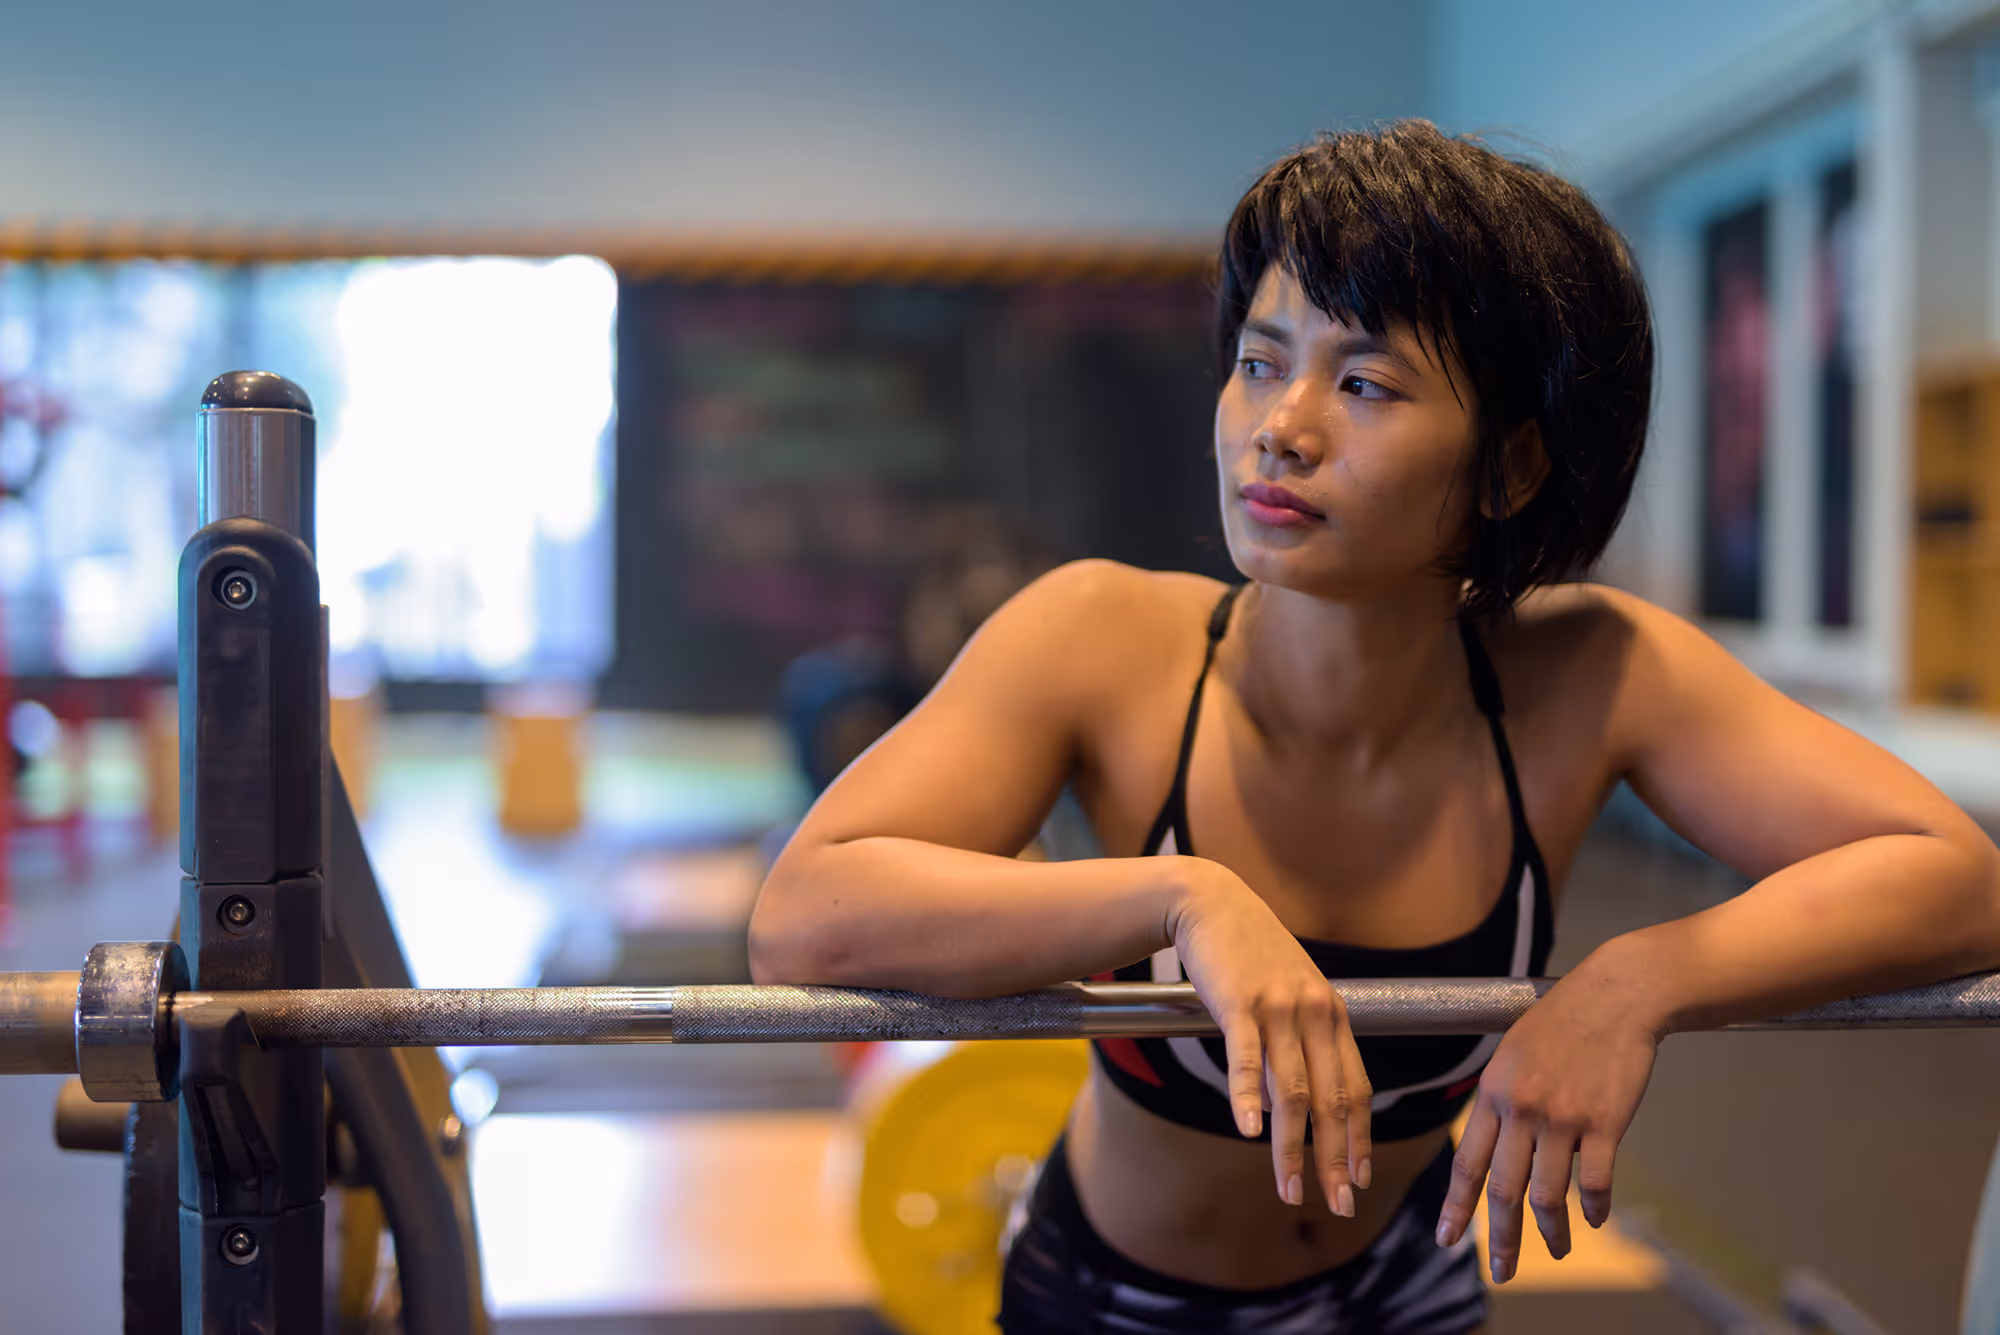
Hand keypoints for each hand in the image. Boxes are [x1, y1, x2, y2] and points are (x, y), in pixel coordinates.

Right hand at [1169, 862, 1371, 1213]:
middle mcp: (1314, 1013)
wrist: (1210, 901)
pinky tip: (1247, 1131)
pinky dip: (1248, 1097)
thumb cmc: (1248, 953)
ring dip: (1292, 1148)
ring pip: (1293, 1091)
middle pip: (1333, 1100)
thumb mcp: (1287, 994)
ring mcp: (1278, 1008)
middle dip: (1337, 1159)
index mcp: (1332, 1015)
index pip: (1356, 1089)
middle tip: (1339, 1205)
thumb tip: (1288, 1107)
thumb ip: (1298, 1044)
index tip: (1358, 1180)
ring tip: (1290, 1190)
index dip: (1359, 1138)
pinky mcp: (1239, 1003)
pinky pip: (1247, 1058)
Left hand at [1433, 952, 1663, 1282]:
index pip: (1466, 1163)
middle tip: (1501, 1272)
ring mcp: (1563, 1118)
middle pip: (1502, 1190)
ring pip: (1548, 1196)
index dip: (1456, 1207)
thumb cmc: (1563, 1021)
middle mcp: (1521, 1109)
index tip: (1449, 1240)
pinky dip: (1594, 1208)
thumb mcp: (1512, 1053)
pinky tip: (1595, 1219)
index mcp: (1493, 1093)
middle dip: (1500, 1239)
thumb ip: (1499, 1099)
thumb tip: (1490, 1144)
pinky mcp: (1604, 1123)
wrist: (1616, 995)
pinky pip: (1595, 1182)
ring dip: (1551, 1234)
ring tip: (1556, 1250)